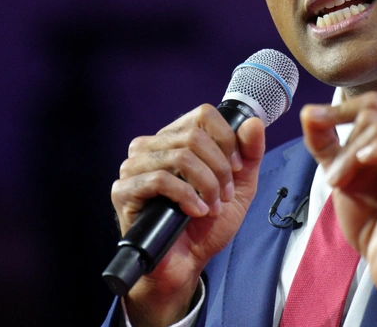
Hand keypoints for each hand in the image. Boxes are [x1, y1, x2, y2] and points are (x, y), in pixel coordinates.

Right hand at [110, 105, 265, 326]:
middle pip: (194, 135)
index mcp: (176, 138)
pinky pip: (159, 179)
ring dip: (206, 185)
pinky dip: (186, 196)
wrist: (187, 263)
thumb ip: (249, 154)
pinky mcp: (124, 190)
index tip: (236, 167)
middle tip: (224, 195)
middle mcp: (152, 146)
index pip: (203, 114)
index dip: (226, 139)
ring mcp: (134, 167)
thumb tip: (253, 123)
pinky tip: (195, 212)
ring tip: (211, 207)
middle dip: (219, 169)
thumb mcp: (239, 186)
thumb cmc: (208, 223)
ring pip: (180, 156)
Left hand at [300, 93, 376, 326]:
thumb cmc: (371, 218)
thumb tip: (308, 111)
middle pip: (374, 112)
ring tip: (339, 183)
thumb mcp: (340, 173)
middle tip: (332, 178)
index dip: (340, 109)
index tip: (314, 123)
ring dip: (351, 155)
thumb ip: (325, 142)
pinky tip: (362, 162)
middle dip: (343, 142)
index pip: (373, 102)